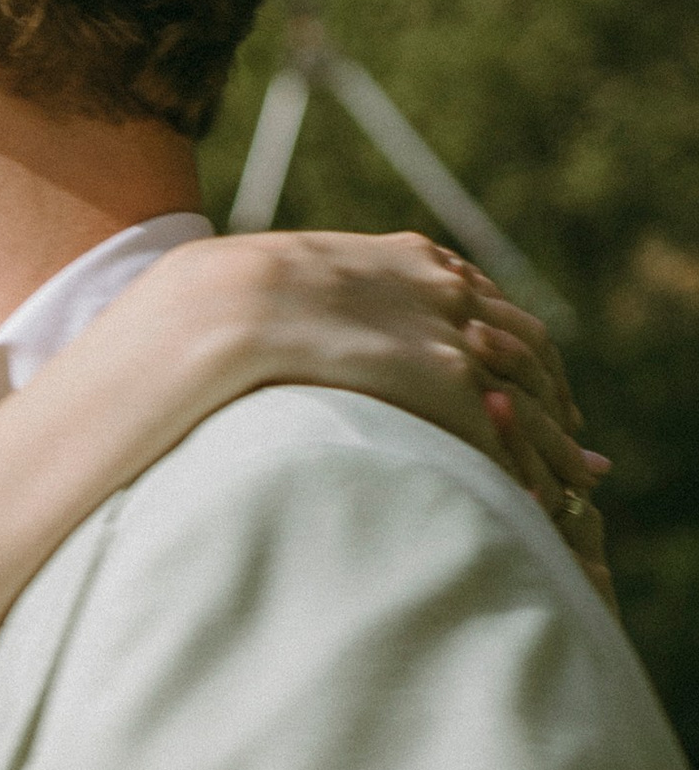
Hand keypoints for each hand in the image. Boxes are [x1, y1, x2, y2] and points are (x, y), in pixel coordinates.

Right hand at [147, 229, 613, 589]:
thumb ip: (297, 317)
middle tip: (579, 463)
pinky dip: (517, 468)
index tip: (530, 397)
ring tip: (564, 501)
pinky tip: (525, 509)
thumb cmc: (191, 323)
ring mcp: (437, 325)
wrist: (198, 312)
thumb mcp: (261, 298)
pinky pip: (496, 425)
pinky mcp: (434, 373)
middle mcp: (432, 285)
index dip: (513, 356)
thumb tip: (277, 345)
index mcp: (396, 260)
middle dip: (551, 405)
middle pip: (521, 346)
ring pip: (518, 390)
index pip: (482, 305)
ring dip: (544, 449)